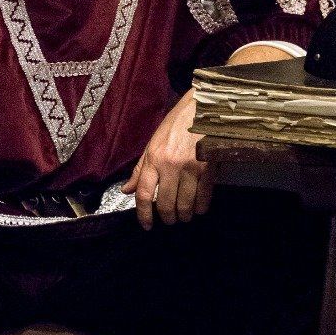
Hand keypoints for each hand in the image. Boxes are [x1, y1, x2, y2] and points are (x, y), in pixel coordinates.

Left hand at [121, 92, 213, 228]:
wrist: (203, 109)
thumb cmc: (177, 125)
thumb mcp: (153, 144)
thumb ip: (141, 170)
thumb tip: (126, 190)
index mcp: (154, 159)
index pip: (143, 193)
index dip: (144, 214)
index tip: (147, 225)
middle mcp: (170, 165)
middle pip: (165, 204)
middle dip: (167, 217)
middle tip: (170, 219)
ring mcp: (191, 168)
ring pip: (185, 205)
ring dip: (184, 216)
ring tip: (184, 216)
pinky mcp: (209, 168)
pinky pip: (204, 197)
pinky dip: (200, 208)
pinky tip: (198, 208)